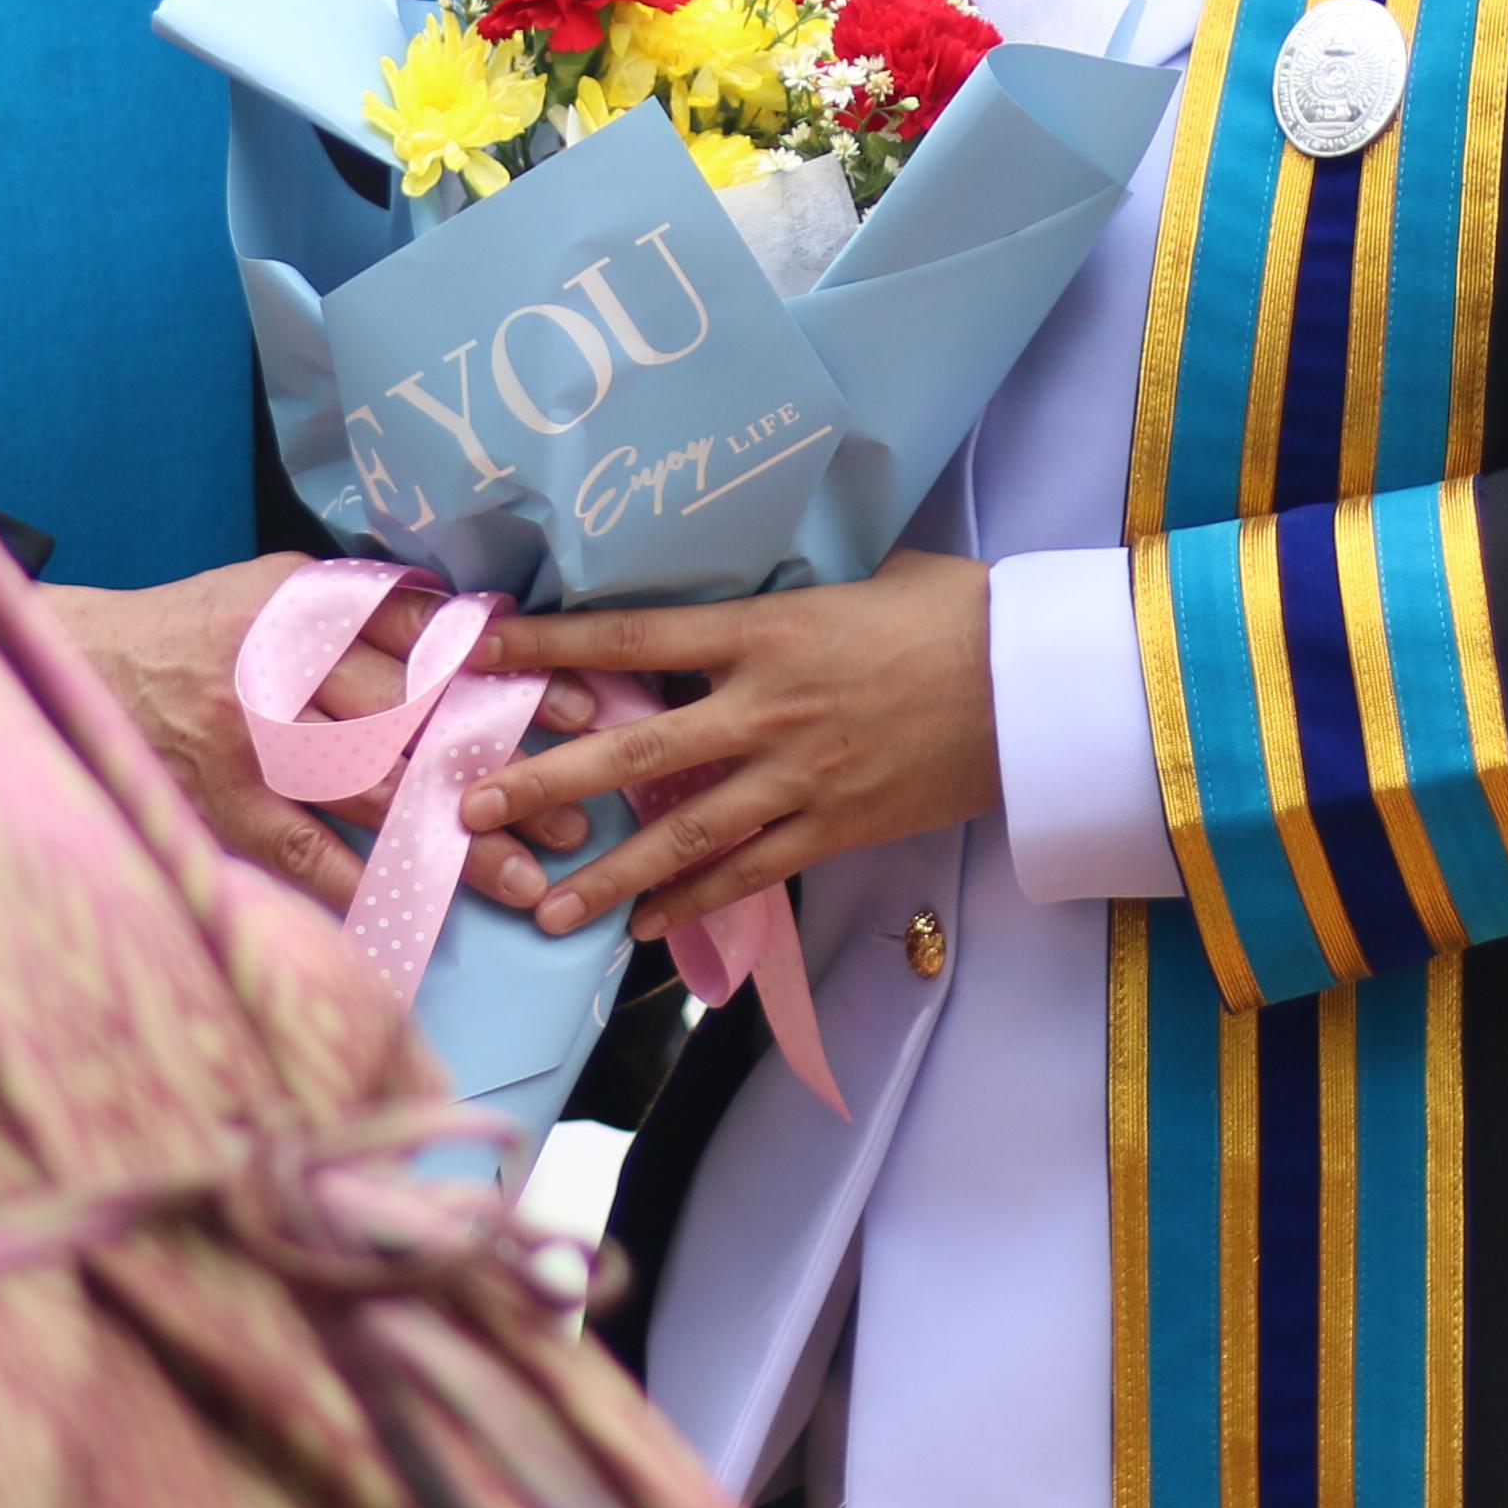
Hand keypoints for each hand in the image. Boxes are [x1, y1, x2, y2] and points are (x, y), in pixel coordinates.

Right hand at [41, 560, 596, 914]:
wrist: (80, 667)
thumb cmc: (201, 629)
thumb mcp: (280, 589)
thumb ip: (368, 608)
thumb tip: (479, 630)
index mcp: (304, 604)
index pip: (425, 639)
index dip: (508, 676)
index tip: (581, 707)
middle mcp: (279, 667)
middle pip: (411, 718)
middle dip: (497, 765)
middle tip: (570, 808)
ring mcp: (247, 742)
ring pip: (370, 793)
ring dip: (451, 837)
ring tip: (524, 876)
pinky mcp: (220, 805)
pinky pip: (303, 854)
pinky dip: (359, 888)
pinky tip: (420, 914)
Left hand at [462, 550, 1001, 942]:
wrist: (1036, 683)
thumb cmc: (953, 610)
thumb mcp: (858, 577)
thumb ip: (781, 596)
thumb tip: (728, 594)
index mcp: (764, 631)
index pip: (632, 637)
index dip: (551, 648)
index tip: (483, 653)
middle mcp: (766, 708)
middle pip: (633, 754)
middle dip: (545, 783)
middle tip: (472, 809)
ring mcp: (799, 777)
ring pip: (682, 837)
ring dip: (606, 876)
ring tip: (541, 909)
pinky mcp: (836, 827)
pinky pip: (749, 874)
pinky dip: (693, 905)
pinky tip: (643, 930)